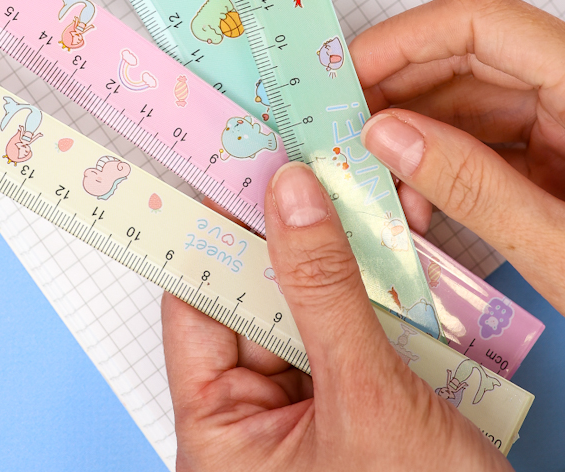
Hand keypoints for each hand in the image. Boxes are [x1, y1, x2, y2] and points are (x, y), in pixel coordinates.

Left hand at [163, 163, 508, 470]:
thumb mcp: (365, 398)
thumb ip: (323, 290)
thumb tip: (288, 194)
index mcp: (219, 432)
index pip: (197, 305)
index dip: (215, 232)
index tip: (238, 171)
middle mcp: (254, 418)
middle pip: (258, 295)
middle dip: (292, 231)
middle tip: (309, 163)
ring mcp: (308, 408)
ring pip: (311, 303)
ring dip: (343, 251)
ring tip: (360, 187)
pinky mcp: (356, 401)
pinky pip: (354, 325)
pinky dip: (378, 284)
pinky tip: (398, 236)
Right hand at [351, 0, 564, 313]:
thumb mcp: (563, 247)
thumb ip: (472, 186)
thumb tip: (385, 136)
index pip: (477, 22)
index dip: (400, 40)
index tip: (345, 79)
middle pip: (462, 55)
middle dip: (395, 95)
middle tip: (347, 136)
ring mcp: (563, 116)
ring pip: (464, 96)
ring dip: (412, 136)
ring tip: (384, 186)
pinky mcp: (554, 147)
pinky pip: (481, 134)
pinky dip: (438, 162)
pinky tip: (418, 200)